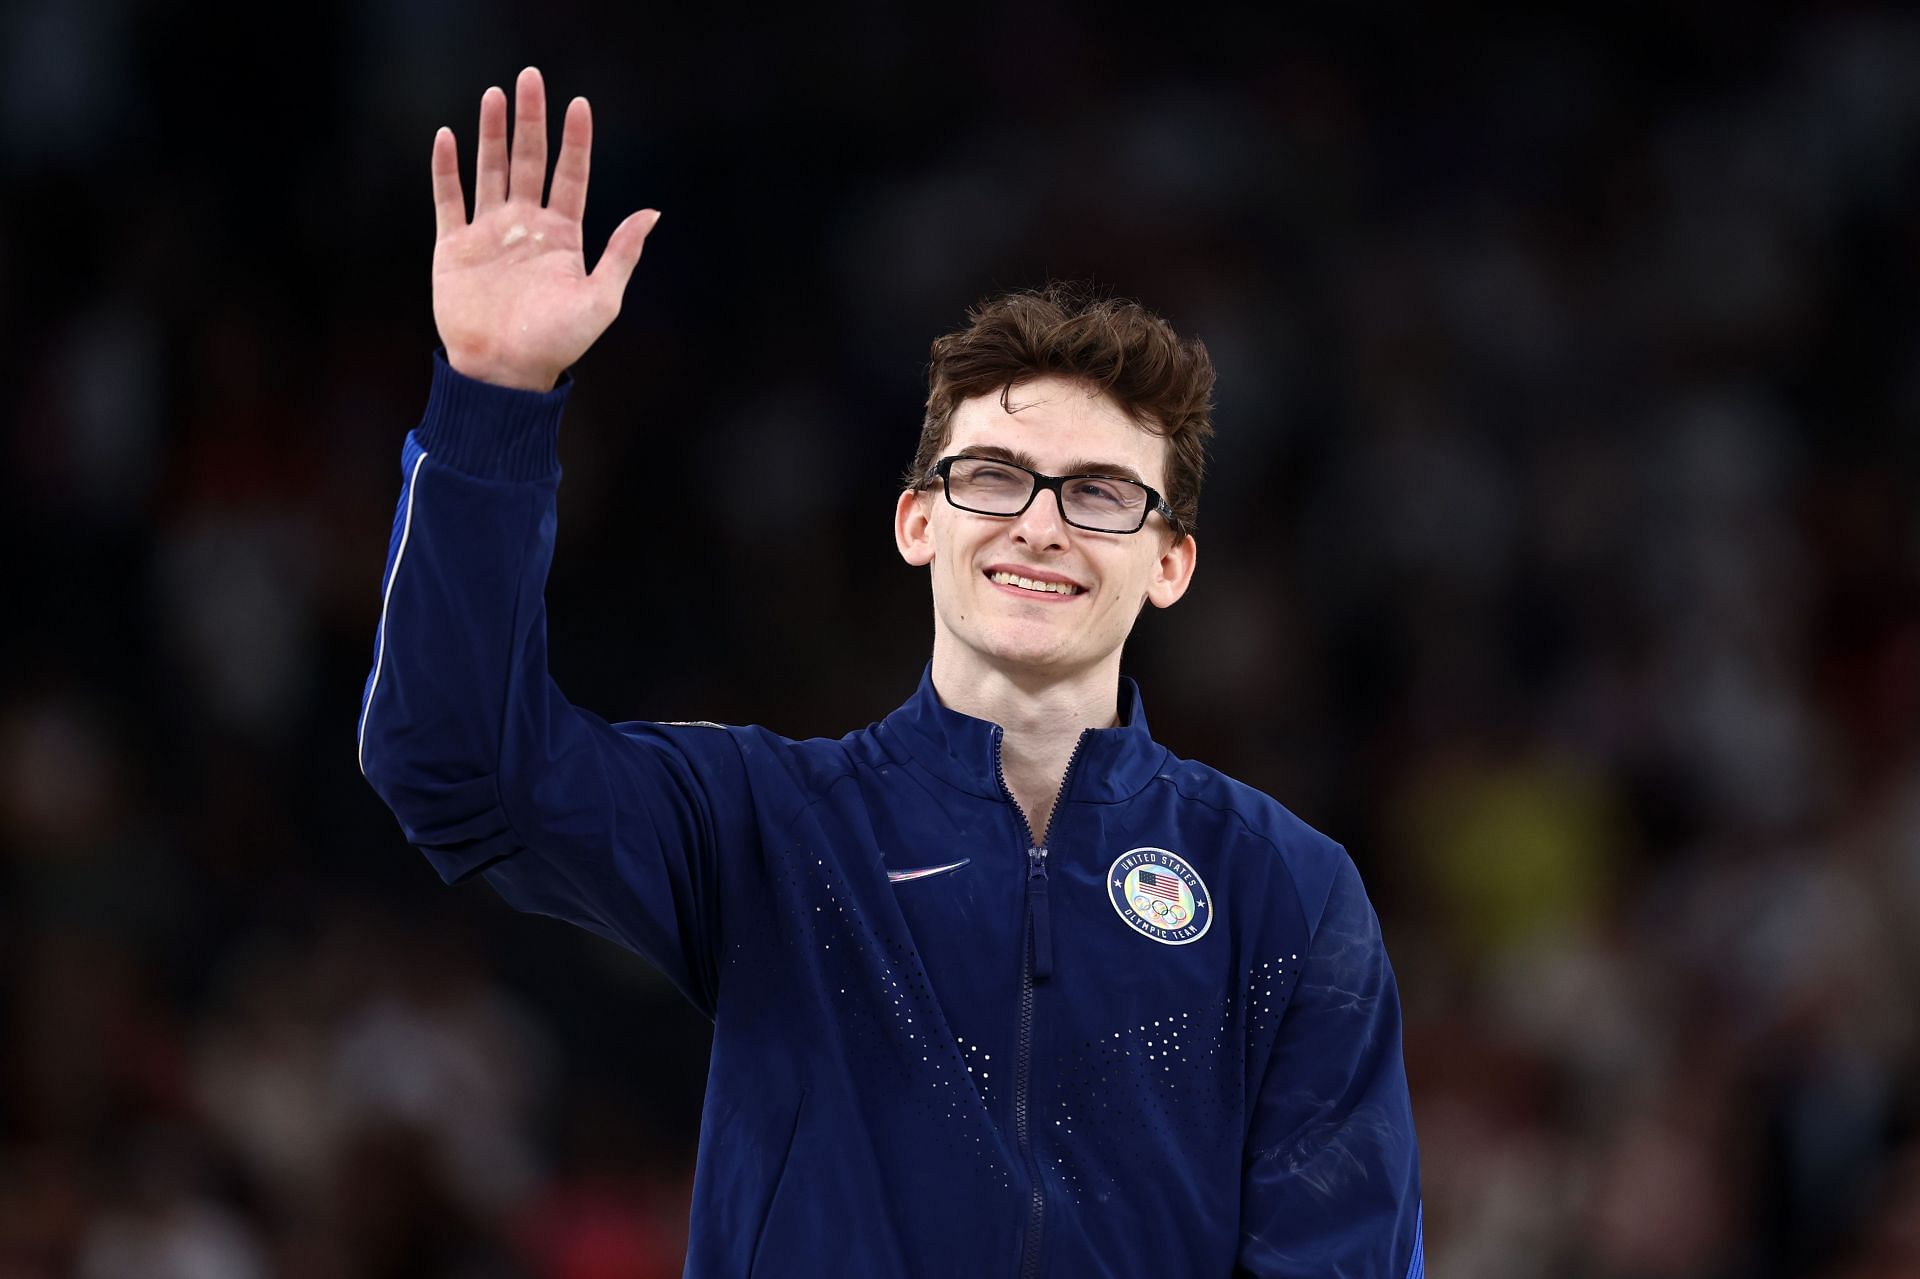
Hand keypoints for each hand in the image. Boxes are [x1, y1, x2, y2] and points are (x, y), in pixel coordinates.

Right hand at [430, 66, 659, 391]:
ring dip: (492, 132)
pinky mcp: (454, 246)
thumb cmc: (556, 344)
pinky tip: (448, 135)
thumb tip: (652, 213)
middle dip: (531, 120)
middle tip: (530, 77)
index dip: (576, 140)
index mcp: (563, 237)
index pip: (571, 176)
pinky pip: (448, 198)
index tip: (579, 104)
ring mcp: (490, 234)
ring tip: (494, 95)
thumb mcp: (601, 300)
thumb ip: (622, 254)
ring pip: (491, 170)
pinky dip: (446, 168)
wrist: (504, 373)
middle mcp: (526, 228)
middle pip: (530, 161)